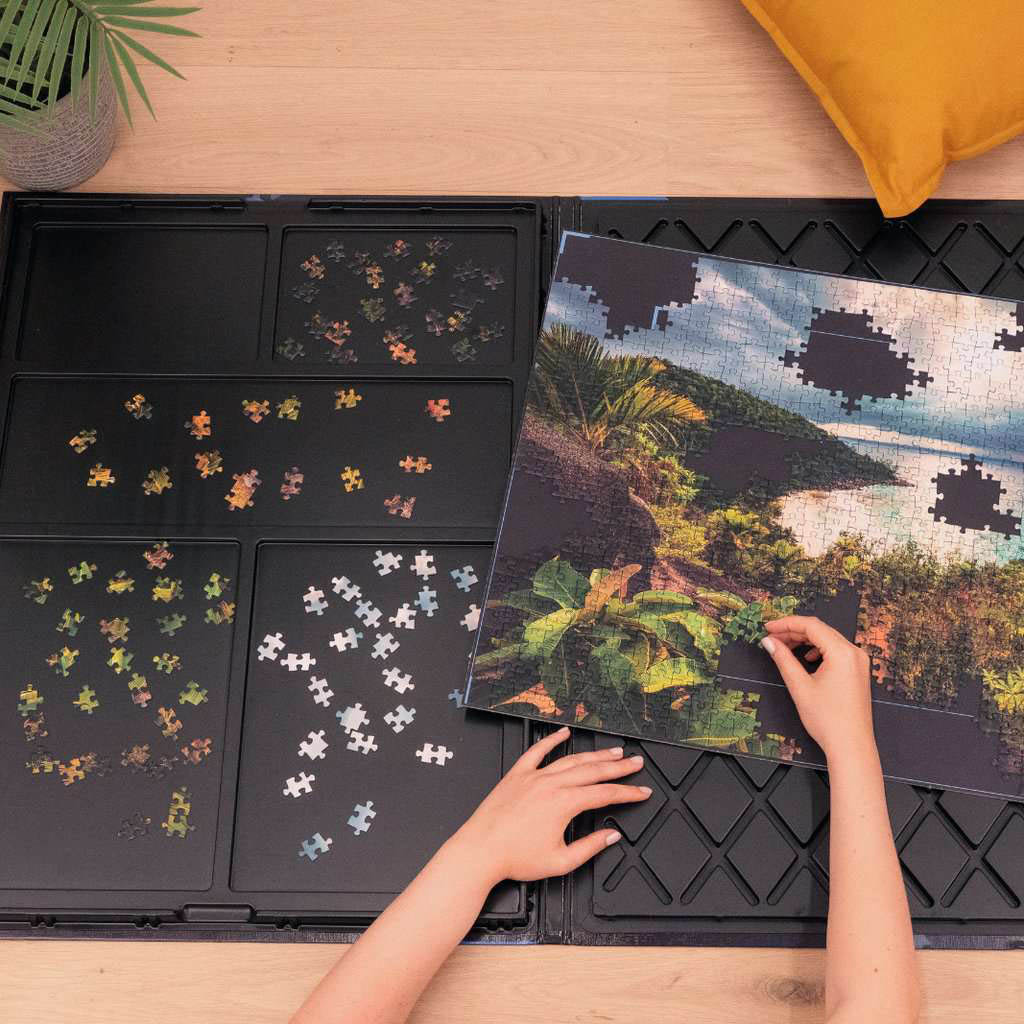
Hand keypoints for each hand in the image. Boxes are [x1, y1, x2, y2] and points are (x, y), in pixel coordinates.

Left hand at [450, 726, 649, 884]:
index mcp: (564, 804)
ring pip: (571, 759)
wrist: (480, 851)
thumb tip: (610, 836)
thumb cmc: (515, 858)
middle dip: (619, 767)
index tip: (642, 792)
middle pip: (593, 771)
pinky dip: (552, 740)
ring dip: (594, 754)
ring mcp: (534, 776)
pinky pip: (537, 751)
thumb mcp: (560, 861)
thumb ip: (589, 847)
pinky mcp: (517, 774)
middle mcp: (551, 784)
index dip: (628, 793)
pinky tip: (563, 732)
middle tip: (636, 762)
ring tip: (612, 752)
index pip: (605, 794)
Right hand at [761, 615, 875, 761]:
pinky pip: (836, 651)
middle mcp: (854, 653)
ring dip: (805, 640)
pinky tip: (805, 658)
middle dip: (794, 631)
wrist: (851, 746)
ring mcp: (859, 662)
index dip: (786, 623)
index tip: (768, 627)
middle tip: (772, 637)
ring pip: (828, 639)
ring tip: (784, 647)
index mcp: (842, 653)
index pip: (811, 626)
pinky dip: (818, 650)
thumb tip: (769, 642)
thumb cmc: (828, 720)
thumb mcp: (800, 686)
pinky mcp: (858, 671)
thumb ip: (783, 659)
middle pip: (820, 630)